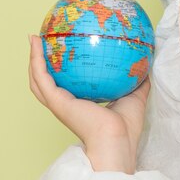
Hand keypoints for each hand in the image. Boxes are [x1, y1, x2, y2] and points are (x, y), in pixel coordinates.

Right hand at [28, 34, 148, 173]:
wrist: (118, 139)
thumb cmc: (126, 127)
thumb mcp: (135, 97)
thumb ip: (138, 81)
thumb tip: (146, 65)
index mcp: (81, 106)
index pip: (67, 86)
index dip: (62, 71)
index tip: (63, 53)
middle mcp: (67, 104)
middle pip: (47, 83)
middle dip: (42, 64)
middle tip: (42, 43)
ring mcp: (59, 103)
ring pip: (38, 80)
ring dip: (33, 59)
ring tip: (33, 39)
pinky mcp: (56, 101)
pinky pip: (41, 77)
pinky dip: (35, 60)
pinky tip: (36, 43)